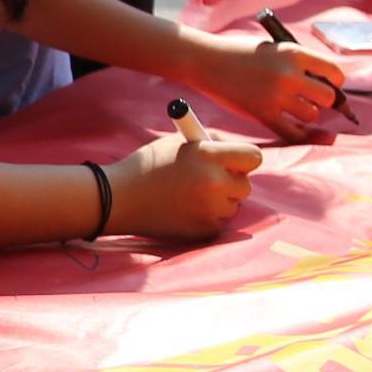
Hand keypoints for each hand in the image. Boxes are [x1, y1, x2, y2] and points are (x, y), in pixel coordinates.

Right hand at [107, 125, 260, 239]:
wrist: (118, 198)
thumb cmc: (147, 166)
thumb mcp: (178, 142)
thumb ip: (211, 142)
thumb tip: (237, 150)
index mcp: (209, 155)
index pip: (253, 156)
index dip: (244, 158)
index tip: (234, 161)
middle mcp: (214, 182)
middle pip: (245, 185)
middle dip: (231, 182)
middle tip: (211, 180)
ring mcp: (210, 209)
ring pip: (232, 205)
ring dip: (219, 201)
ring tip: (189, 196)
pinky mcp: (203, 230)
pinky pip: (218, 222)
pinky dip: (206, 217)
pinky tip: (183, 210)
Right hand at [181, 31, 345, 138]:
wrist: (207, 60)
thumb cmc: (241, 53)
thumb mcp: (274, 49)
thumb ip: (298, 64)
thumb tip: (326, 86)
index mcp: (294, 53)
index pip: (334, 72)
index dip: (334, 81)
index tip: (327, 84)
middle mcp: (289, 75)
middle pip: (327, 97)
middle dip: (322, 100)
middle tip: (310, 98)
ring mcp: (276, 96)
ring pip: (311, 115)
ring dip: (306, 114)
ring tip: (293, 108)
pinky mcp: (262, 114)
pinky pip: (293, 133)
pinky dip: (298, 133)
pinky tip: (293, 126)